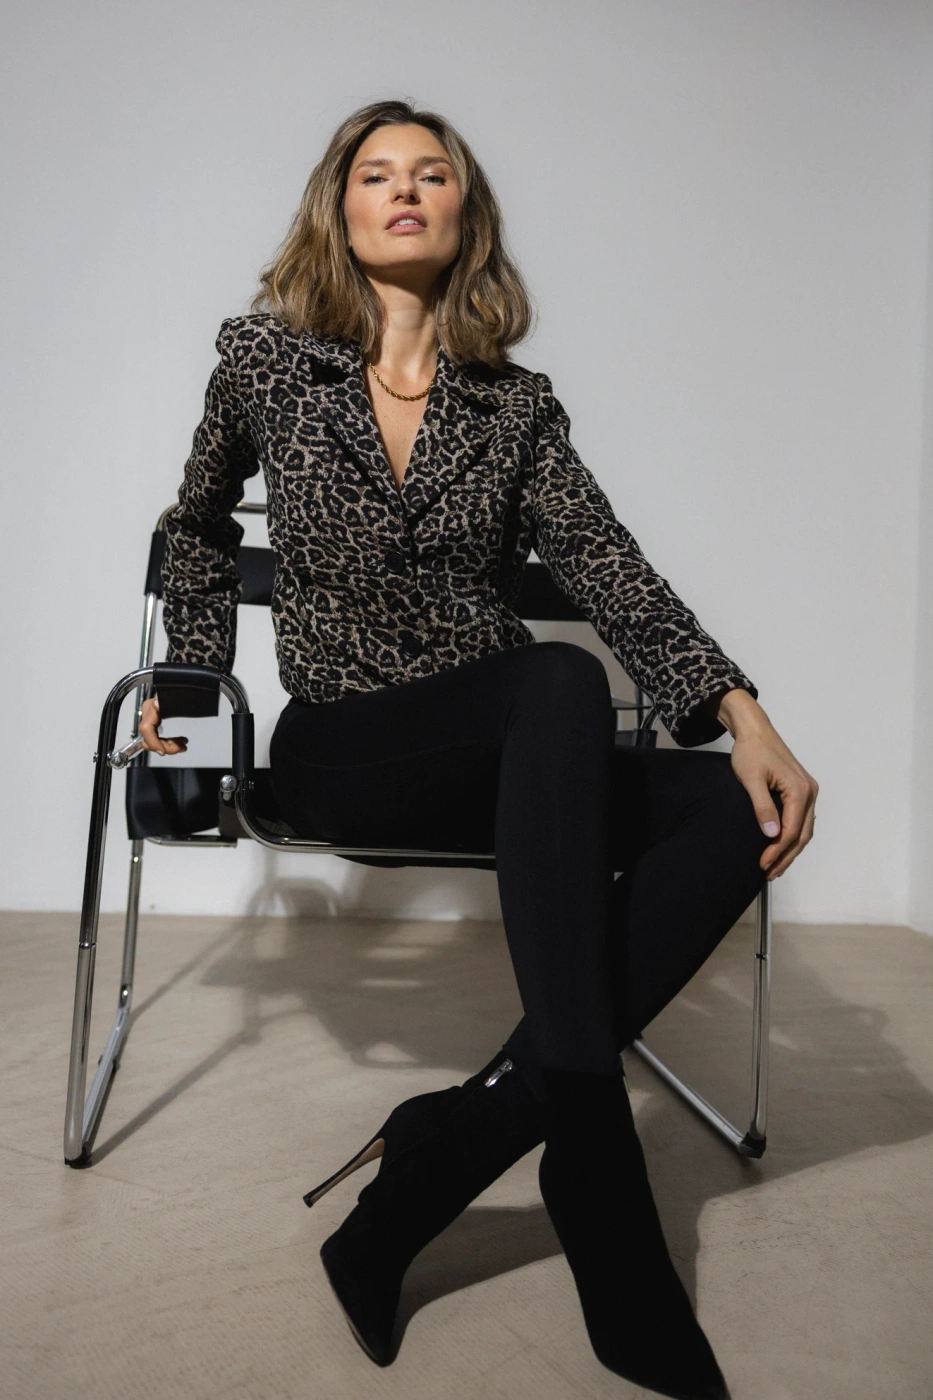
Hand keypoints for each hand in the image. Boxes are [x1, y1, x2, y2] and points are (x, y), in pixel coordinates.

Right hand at [138, 695, 187, 755]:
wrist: (187, 686)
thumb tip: (157, 703)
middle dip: (164, 746)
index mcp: (151, 705)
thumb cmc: (184, 690)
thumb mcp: (176, 696)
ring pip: (152, 739)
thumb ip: (166, 701)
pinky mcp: (156, 720)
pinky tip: (178, 742)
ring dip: (167, 746)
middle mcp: (148, 712)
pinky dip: (166, 741)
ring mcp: (151, 717)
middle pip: (148, 737)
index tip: (163, 751)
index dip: (153, 742)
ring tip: (182, 746)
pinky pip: (156, 735)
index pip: (146, 728)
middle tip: (181, 748)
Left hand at [707, 688, 817, 879]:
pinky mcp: (801, 791)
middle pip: (802, 834)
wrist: (755, 731)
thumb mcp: (751, 779)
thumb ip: (762, 806)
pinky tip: (780, 848)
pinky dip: (792, 837)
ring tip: (775, 867)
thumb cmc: (751, 751)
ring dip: (790, 850)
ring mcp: (808, 792)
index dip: (777, 851)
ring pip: (804, 829)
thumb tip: (772, 834)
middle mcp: (810, 792)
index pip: (791, 830)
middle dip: (786, 857)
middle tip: (769, 874)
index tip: (761, 864)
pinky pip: (801, 820)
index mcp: (800, 790)